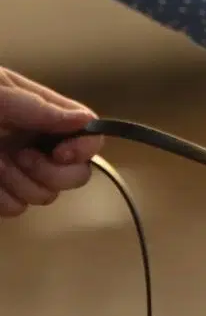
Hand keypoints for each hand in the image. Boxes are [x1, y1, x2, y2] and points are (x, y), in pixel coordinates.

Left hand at [0, 70, 102, 216]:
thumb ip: (38, 107)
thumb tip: (84, 120)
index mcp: (40, 112)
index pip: (88, 134)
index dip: (85, 148)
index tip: (61, 152)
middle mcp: (35, 142)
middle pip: (77, 174)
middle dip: (53, 174)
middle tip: (20, 158)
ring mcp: (18, 168)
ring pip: (47, 195)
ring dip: (20, 184)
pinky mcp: (0, 190)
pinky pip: (16, 208)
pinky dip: (1, 199)